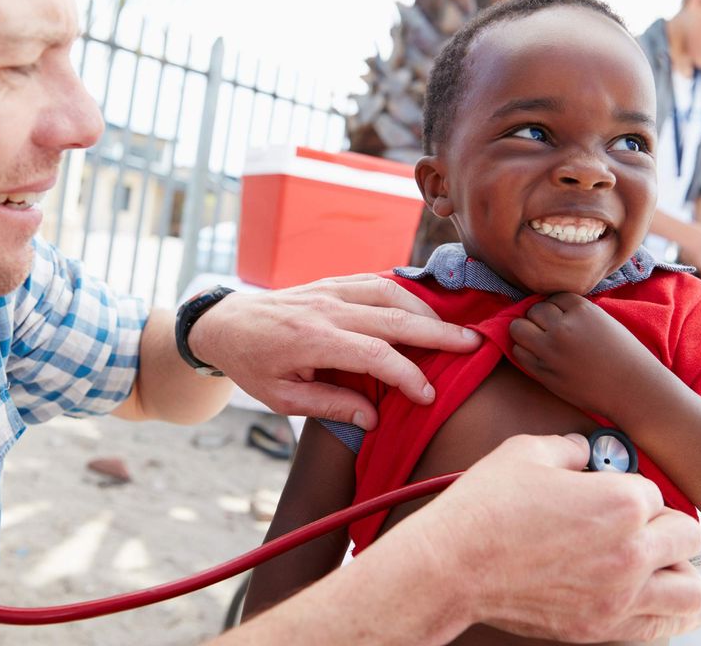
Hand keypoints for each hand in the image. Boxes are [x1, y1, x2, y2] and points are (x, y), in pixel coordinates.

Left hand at [187, 274, 481, 427]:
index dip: (408, 375)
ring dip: (427, 309)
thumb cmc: (252, 366)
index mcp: (312, 340)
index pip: (375, 355)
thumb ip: (329, 406)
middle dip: (438, 333)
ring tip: (454, 329)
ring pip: (390, 292)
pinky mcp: (331, 281)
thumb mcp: (282, 399)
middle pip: (393, 317)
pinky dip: (404, 291)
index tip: (428, 396)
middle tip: (475, 344)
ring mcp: (329, 290)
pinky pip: (375, 280)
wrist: (225, 324)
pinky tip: (424, 307)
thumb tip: (373, 418)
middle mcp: (326, 309)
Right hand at [390, 434, 700, 641]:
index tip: (608, 493)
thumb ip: (569, 447)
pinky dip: (667, 614)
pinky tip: (650, 599)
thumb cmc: (486, 506)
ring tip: (657, 566)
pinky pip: (663, 628)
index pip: (656, 492)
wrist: (453, 565)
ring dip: (679, 573)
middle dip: (664, 526)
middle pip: (686, 537)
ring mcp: (620, 596)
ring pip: (691, 591)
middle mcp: (631, 551)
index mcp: (621, 501)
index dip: (630, 489)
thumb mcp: (526, 452)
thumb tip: (582, 452)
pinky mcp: (602, 629)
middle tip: (638, 526)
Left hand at [509, 292, 662, 417]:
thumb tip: (549, 308)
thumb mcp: (603, 321)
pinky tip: (537, 354)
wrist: (632, 389)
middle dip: (539, 318)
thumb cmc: (623, 355)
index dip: (556, 308)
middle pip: (533, 310)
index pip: (552, 297)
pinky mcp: (544, 371)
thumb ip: (576, 313)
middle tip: (550, 330)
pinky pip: (518, 352)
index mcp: (582, 310)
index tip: (564, 319)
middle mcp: (563, 327)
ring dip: (525, 331)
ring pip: (518, 328)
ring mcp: (551, 350)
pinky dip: (523, 350)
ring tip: (539, 339)